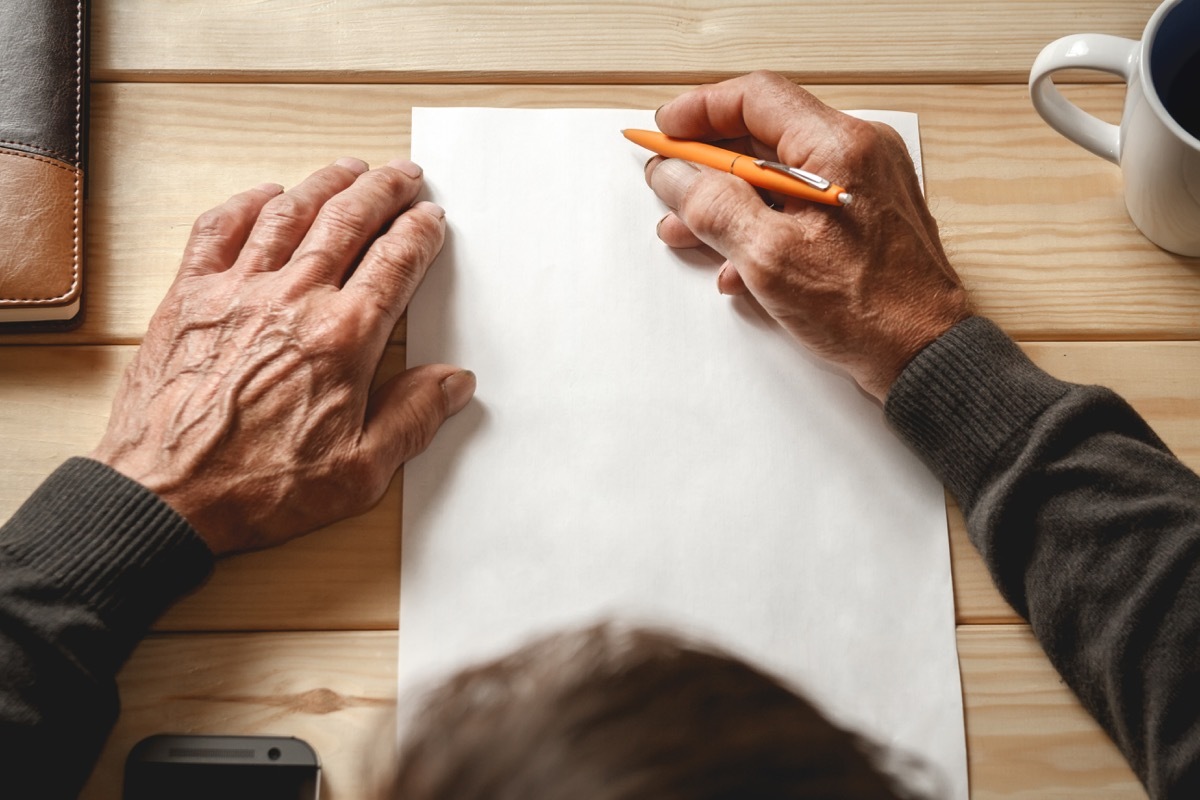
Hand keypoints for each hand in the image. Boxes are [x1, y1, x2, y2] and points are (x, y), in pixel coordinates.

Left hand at [91, 158, 473, 555]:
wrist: (164, 496)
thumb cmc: (259, 488)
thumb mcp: (359, 472)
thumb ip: (412, 419)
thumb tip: (455, 382)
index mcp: (343, 339)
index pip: (395, 263)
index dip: (419, 234)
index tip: (431, 220)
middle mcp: (293, 299)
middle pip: (348, 221)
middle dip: (382, 190)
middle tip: (402, 175)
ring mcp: (236, 291)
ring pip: (289, 213)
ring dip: (325, 183)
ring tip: (349, 168)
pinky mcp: (188, 298)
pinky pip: (218, 229)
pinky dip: (246, 204)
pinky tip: (266, 195)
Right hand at [645, 71, 969, 399]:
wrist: (923, 356)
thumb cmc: (868, 310)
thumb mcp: (768, 257)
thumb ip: (713, 207)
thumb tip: (674, 175)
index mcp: (838, 147)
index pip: (756, 98)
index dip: (700, 111)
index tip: (665, 133)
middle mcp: (858, 155)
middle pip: (764, 136)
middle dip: (708, 165)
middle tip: (669, 184)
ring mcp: (864, 186)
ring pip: (777, 176)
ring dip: (728, 201)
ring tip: (687, 232)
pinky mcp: (863, 219)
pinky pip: (799, 206)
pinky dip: (761, 225)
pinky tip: (736, 264)